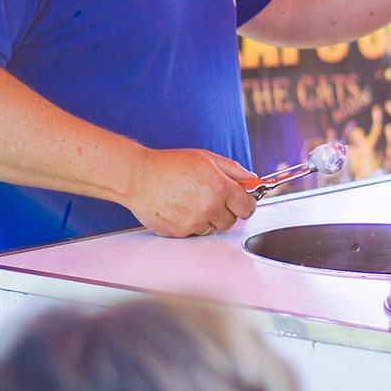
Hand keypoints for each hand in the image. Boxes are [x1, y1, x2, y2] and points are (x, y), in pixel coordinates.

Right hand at [126, 147, 258, 235]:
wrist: (138, 177)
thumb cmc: (169, 165)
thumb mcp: (207, 158)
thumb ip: (234, 170)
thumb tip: (252, 180)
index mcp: (220, 188)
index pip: (248, 207)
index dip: (245, 203)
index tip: (241, 200)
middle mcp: (209, 208)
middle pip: (231, 221)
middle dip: (225, 210)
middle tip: (211, 196)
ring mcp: (194, 223)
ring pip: (212, 228)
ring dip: (207, 218)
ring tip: (191, 200)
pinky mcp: (180, 233)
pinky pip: (194, 232)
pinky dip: (190, 223)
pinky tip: (180, 207)